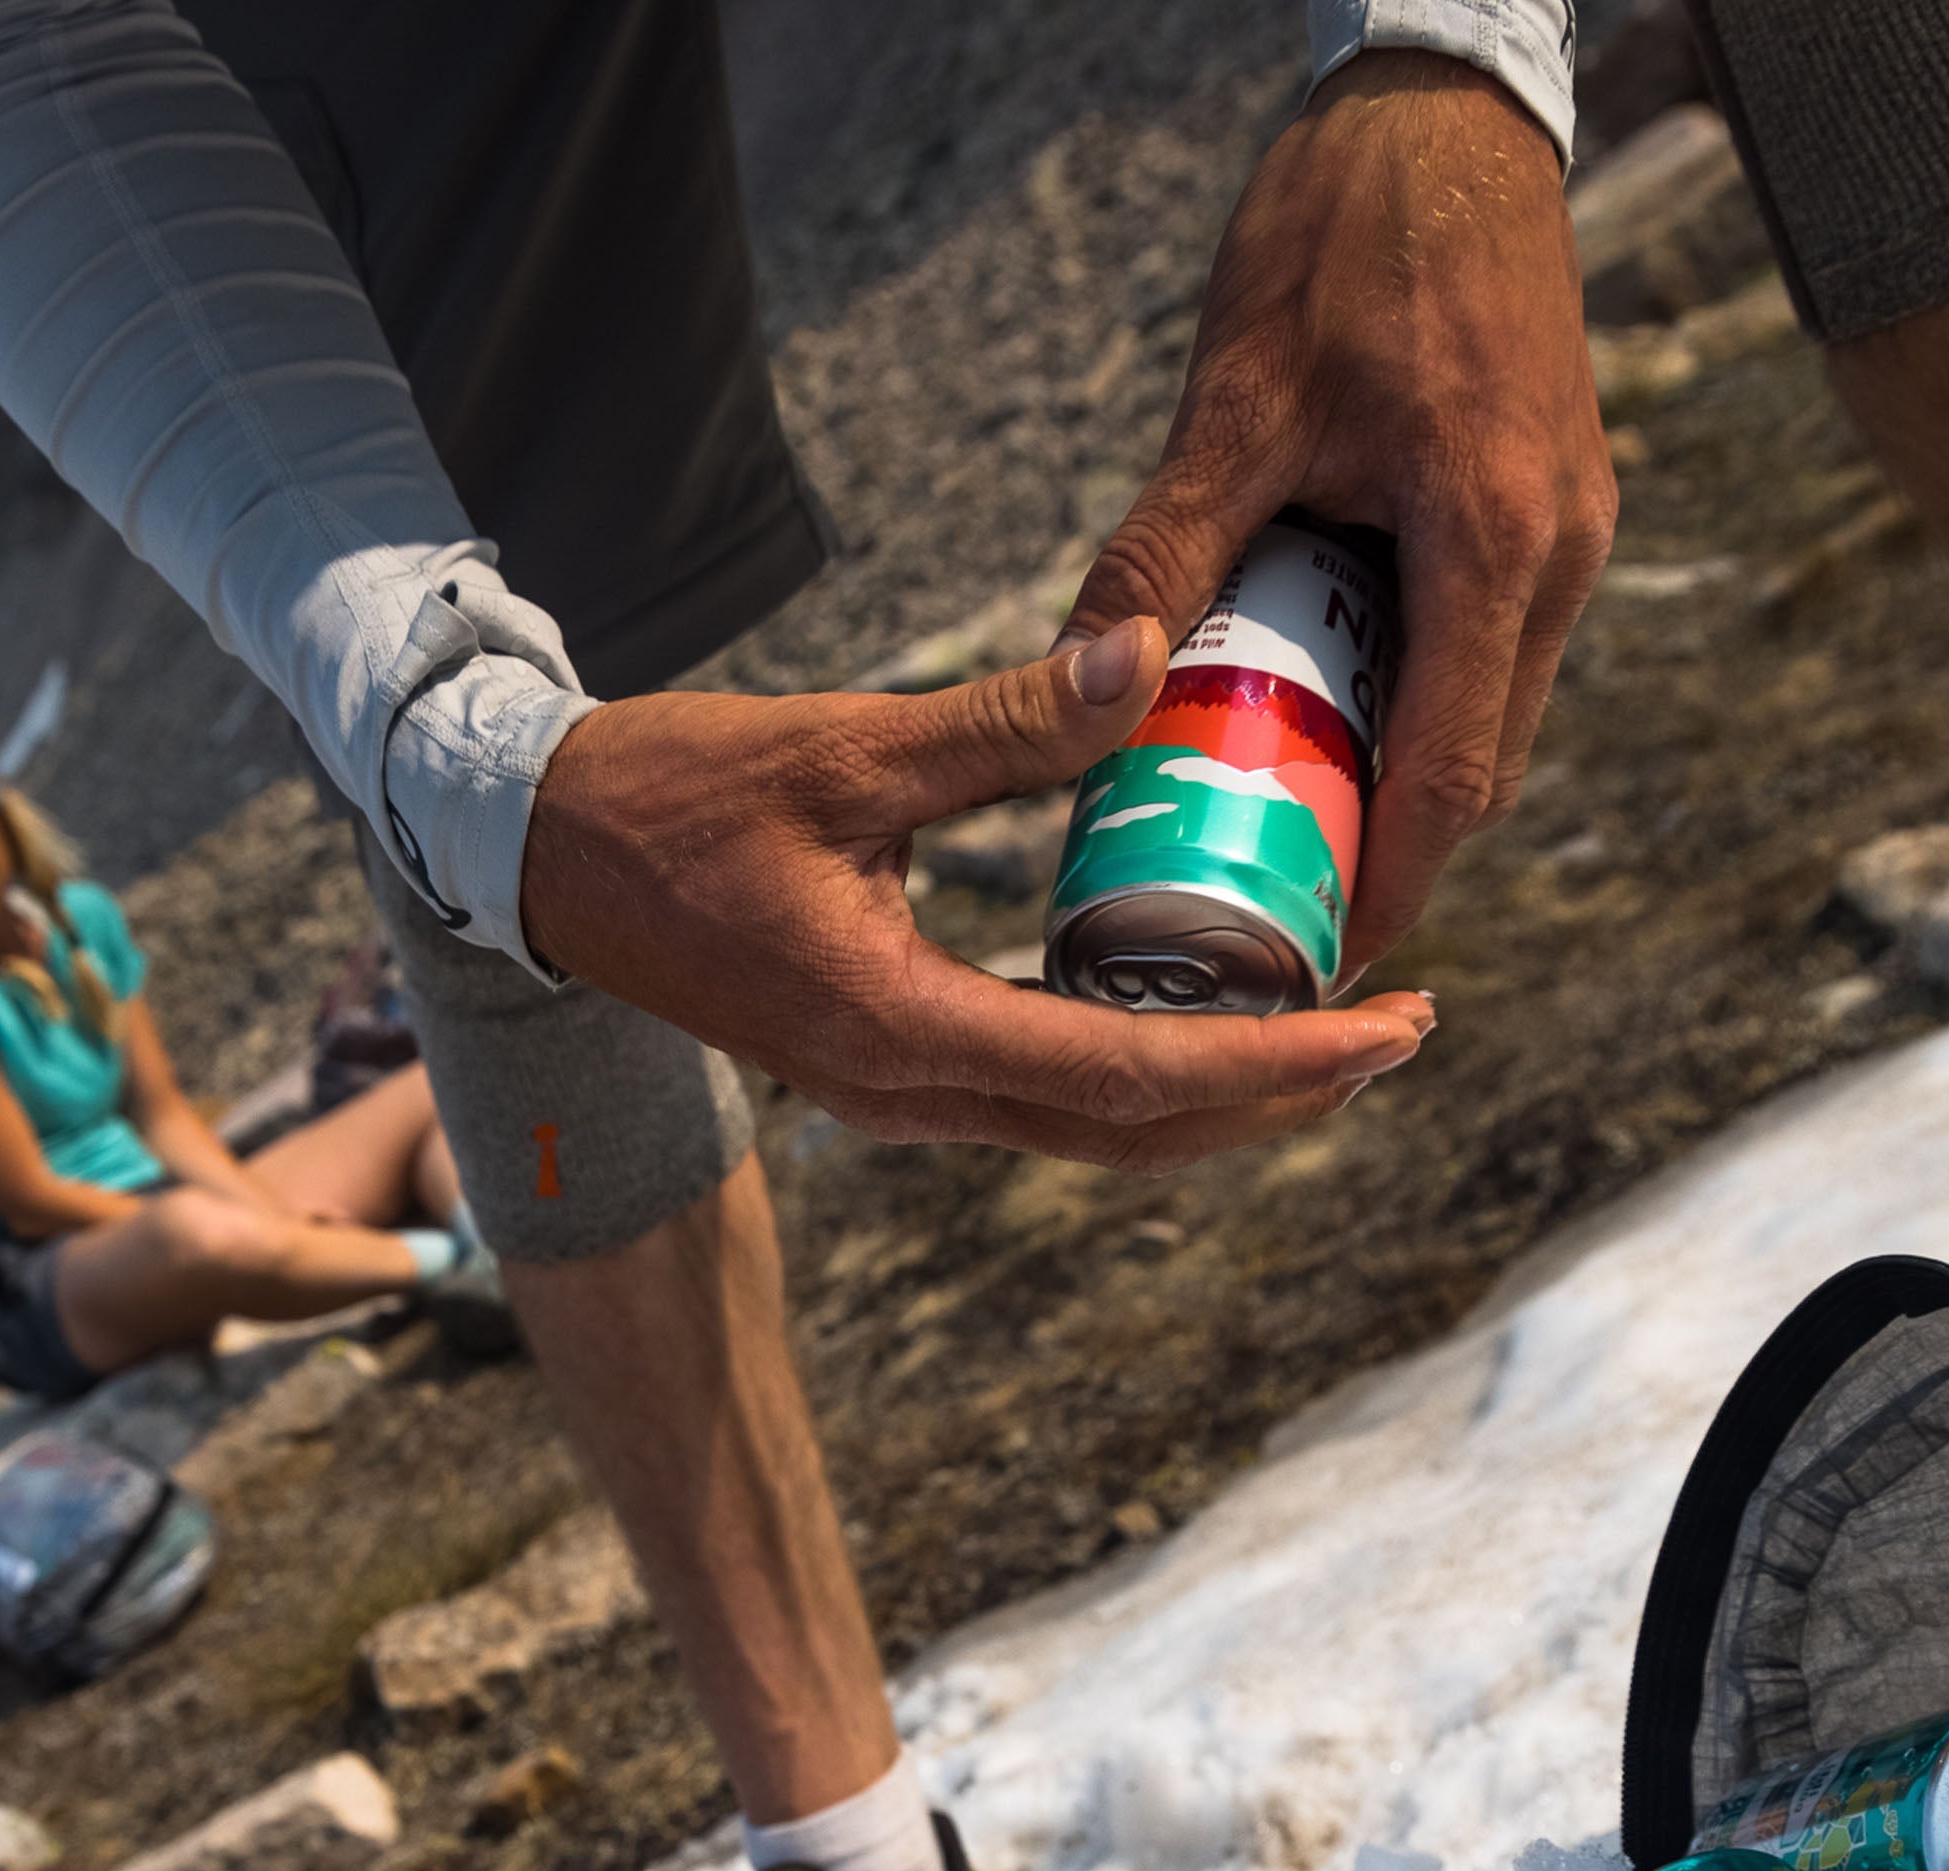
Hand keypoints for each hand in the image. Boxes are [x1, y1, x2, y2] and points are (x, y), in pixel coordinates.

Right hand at [517, 619, 1434, 1173]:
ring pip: (1096, 1131)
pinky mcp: (890, 1065)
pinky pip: (1047, 1096)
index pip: (1131, 1071)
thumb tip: (1147, 660)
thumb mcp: (844, 747)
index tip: (1385, 1030)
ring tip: (1335, 1046)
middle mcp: (908, 1089)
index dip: (1273, 1062)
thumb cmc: (674, 797)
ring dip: (1222, 1101)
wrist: (543, 859)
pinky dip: (1146, 1076)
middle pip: (1136, 1133)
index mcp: (899, 1026)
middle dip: (1280, 1098)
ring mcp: (897, 1091)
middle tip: (1404, 1038)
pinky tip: (1210, 1023)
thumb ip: (1004, 725)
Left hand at [1061, 53, 1616, 981]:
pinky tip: (1322, 711)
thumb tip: (1089, 683)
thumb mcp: (1234, 399)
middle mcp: (1557, 554)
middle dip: (1387, 854)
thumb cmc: (1344, 236)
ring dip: (1399, 779)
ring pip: (1489, 716)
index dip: (1389, 890)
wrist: (1446, 113)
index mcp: (1493, 540)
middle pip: (1478, 768)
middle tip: (1278, 912)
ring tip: (1287, 827)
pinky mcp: (1551, 510)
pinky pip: (1488, 651)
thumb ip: (1164, 548)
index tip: (1318, 963)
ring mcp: (1567, 534)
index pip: (1451, 778)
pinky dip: (1414, 702)